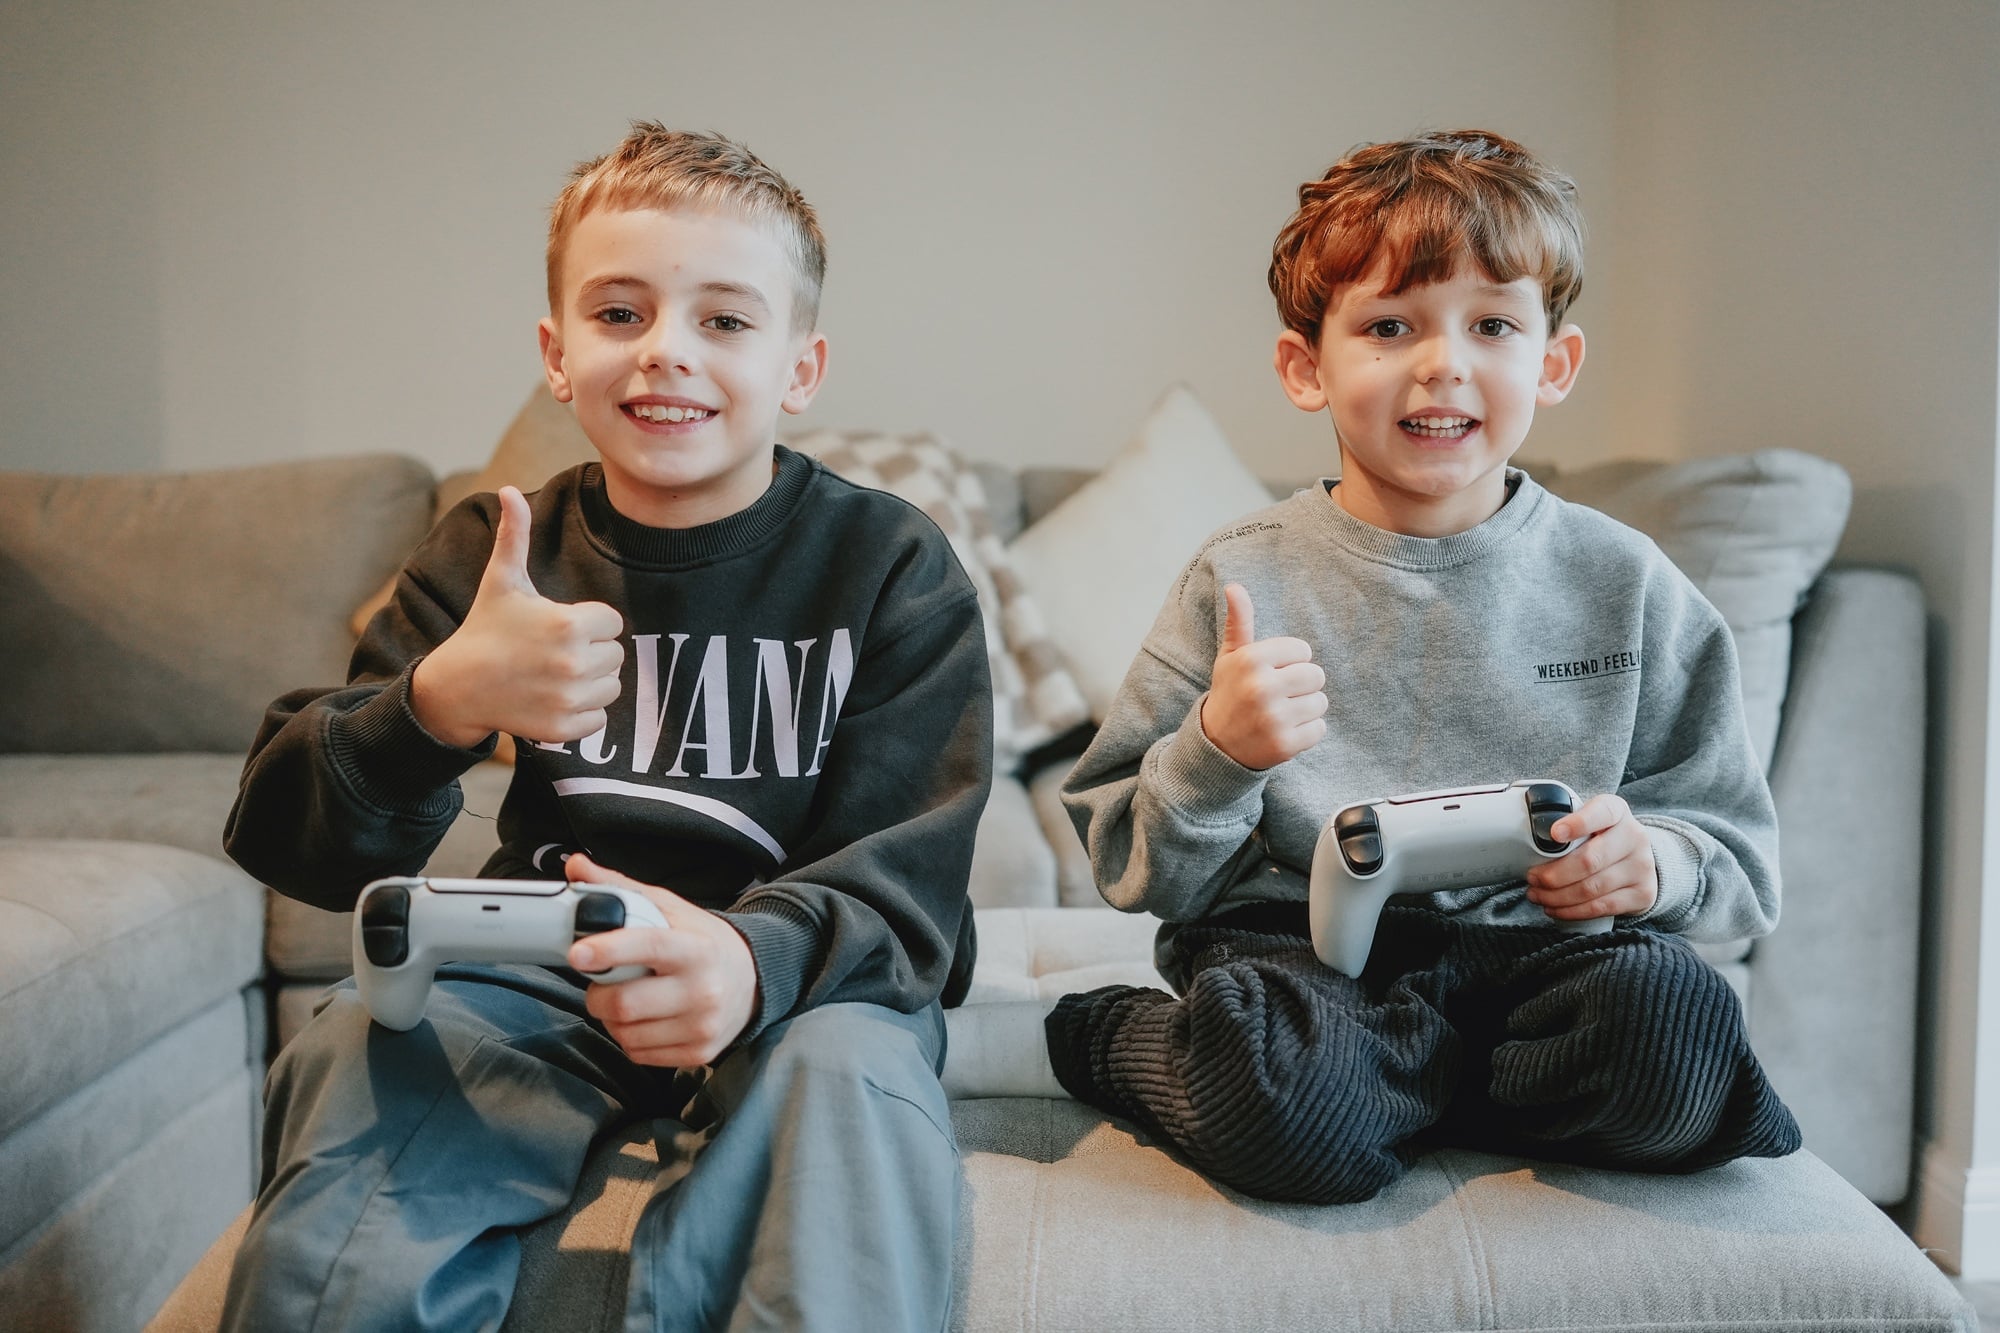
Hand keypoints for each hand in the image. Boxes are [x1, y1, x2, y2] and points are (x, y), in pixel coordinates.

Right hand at [409, 486, 625, 748]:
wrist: (458, 686)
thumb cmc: (486, 629)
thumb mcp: (502, 581)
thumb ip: (515, 536)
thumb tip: (510, 490)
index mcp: (568, 624)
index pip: (613, 623)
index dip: (589, 622)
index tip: (559, 625)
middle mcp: (573, 663)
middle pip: (616, 655)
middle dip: (591, 651)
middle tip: (554, 651)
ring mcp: (568, 699)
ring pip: (612, 687)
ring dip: (591, 682)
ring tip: (555, 673)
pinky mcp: (563, 728)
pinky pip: (599, 719)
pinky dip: (583, 712)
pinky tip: (554, 698)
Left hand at [563, 854, 759, 1066]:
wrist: (753, 980)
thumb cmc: (703, 942)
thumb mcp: (670, 909)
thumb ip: (621, 889)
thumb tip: (576, 866)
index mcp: (695, 948)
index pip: (648, 947)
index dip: (608, 951)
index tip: (577, 953)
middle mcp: (703, 990)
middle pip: (625, 1003)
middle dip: (598, 994)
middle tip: (602, 981)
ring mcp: (702, 1025)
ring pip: (625, 1033)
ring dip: (612, 1019)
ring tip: (627, 999)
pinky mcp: (699, 1052)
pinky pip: (638, 1054)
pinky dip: (629, 1038)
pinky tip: (644, 1019)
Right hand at [1199, 583, 1327, 769]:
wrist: (1216, 745)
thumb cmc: (1230, 693)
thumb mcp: (1230, 656)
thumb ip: (1239, 621)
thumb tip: (1234, 586)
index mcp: (1251, 659)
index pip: (1303, 650)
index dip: (1290, 662)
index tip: (1271, 674)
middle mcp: (1261, 687)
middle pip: (1316, 675)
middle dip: (1302, 685)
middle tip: (1279, 695)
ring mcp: (1274, 718)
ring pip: (1320, 702)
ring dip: (1306, 709)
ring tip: (1281, 713)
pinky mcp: (1285, 745)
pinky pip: (1319, 729)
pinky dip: (1307, 732)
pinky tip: (1284, 731)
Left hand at [1524, 793, 1656, 920]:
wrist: (1637, 860)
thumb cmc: (1600, 837)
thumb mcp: (1588, 821)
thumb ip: (1566, 823)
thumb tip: (1529, 841)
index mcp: (1617, 811)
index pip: (1601, 812)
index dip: (1578, 823)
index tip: (1554, 834)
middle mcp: (1635, 837)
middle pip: (1589, 860)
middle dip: (1553, 874)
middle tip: (1532, 878)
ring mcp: (1642, 867)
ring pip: (1592, 888)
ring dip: (1557, 896)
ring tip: (1537, 895)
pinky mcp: (1643, 894)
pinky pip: (1601, 907)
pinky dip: (1572, 911)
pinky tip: (1555, 908)